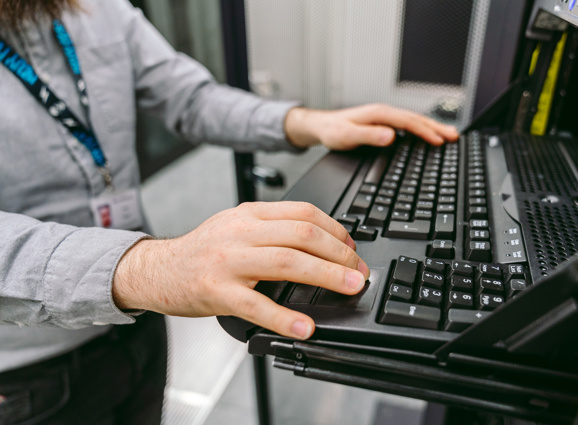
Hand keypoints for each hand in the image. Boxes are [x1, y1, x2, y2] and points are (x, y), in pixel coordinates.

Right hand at [113, 202, 368, 339]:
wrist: (157, 269)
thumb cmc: (202, 252)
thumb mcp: (237, 227)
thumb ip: (272, 229)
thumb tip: (320, 243)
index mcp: (250, 214)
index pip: (303, 212)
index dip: (335, 230)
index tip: (352, 247)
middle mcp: (241, 232)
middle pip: (303, 235)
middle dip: (340, 253)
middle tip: (359, 271)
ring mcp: (229, 261)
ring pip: (288, 262)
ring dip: (326, 276)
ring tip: (349, 288)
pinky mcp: (216, 291)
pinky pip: (256, 305)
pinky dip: (284, 317)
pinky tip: (304, 327)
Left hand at [284, 104, 459, 149]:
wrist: (321, 126)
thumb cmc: (333, 131)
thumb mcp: (348, 136)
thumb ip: (368, 136)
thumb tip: (390, 136)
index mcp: (379, 114)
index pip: (409, 122)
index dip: (425, 132)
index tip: (438, 141)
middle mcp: (384, 113)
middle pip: (416, 119)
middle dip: (436, 127)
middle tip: (454, 136)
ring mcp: (385, 118)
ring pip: (414, 122)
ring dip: (432, 128)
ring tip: (449, 135)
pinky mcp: (383, 124)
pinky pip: (408, 126)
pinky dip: (421, 130)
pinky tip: (427, 135)